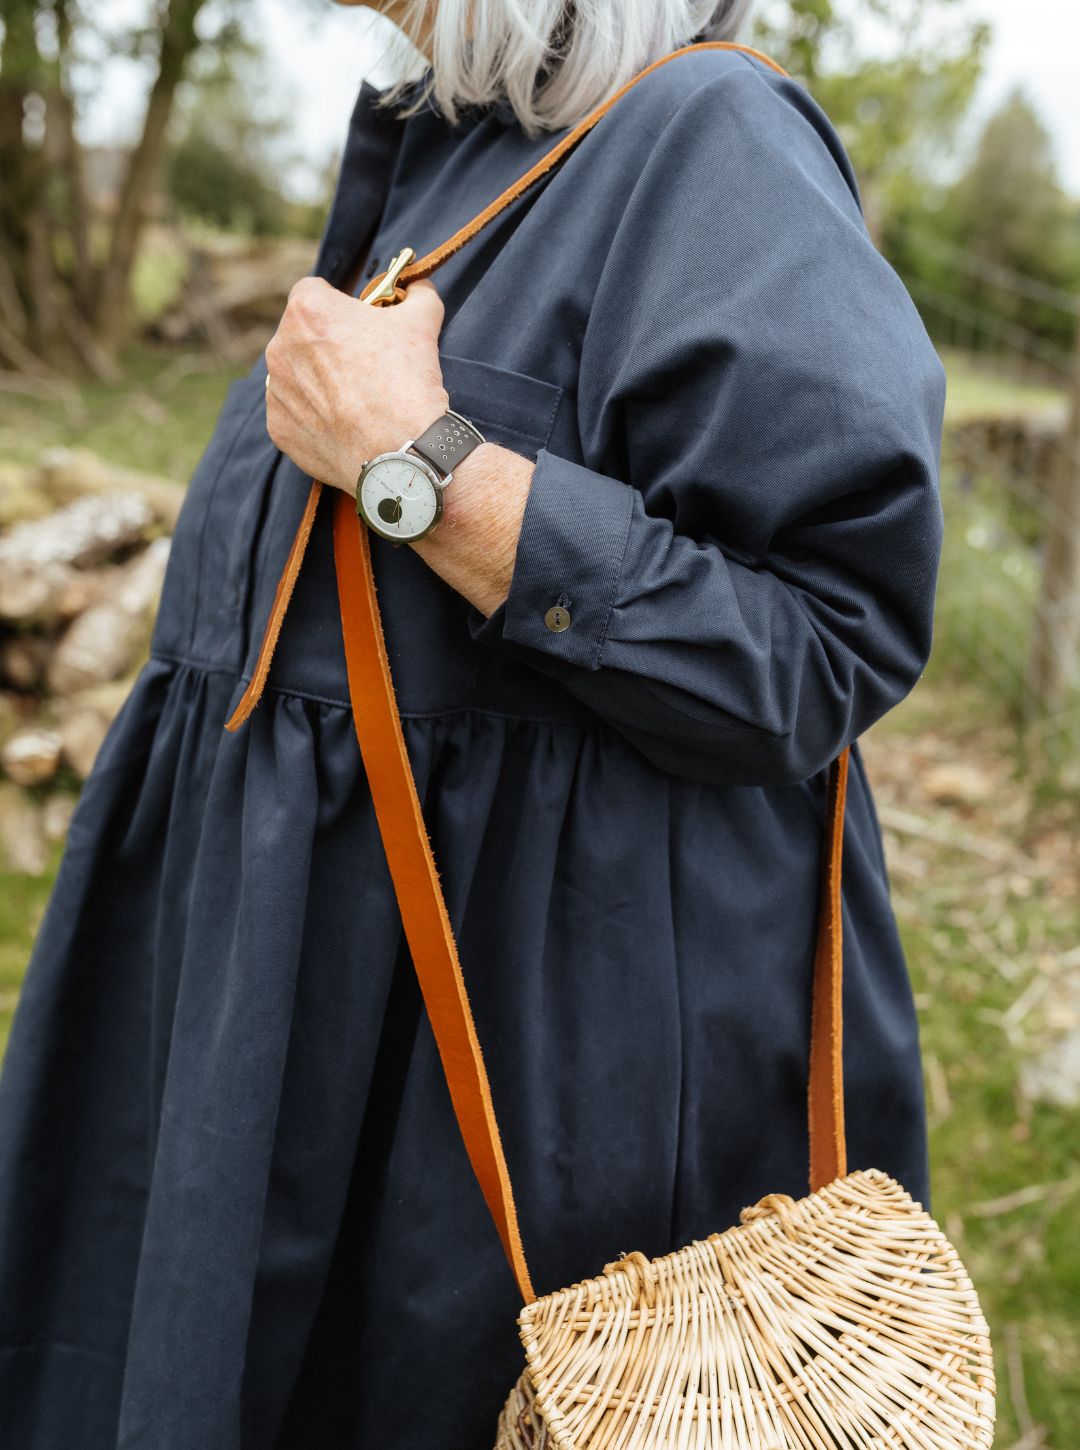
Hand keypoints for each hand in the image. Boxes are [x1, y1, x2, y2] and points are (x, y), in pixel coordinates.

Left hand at [263, 275, 448, 493]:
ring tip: (355, 400)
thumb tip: (419, 287)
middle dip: (327, 344)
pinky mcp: (278, 428)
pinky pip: (294, 413)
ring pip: (296, 375)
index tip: (361, 325)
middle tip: (363, 365)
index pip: (316, 291)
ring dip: (319, 380)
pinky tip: (344, 425)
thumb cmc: (407, 381)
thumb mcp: (422, 321)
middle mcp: (280, 346)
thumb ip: (417, 294)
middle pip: (302, 335)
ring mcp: (276, 391)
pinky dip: (314, 417)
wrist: (401, 451)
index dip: (342, 306)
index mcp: (307, 310)